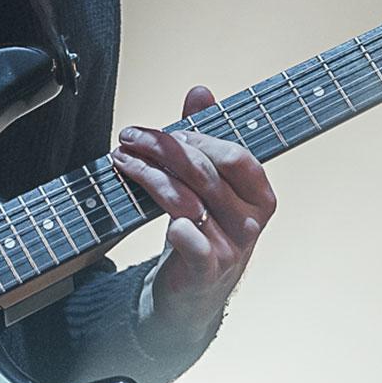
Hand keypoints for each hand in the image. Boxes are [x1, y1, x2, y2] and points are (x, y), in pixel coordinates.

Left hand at [110, 84, 276, 341]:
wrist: (196, 290)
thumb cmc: (206, 227)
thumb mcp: (209, 181)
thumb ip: (206, 135)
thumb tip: (200, 91)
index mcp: (260, 194)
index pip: (234, 156)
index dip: (197, 138)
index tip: (161, 131)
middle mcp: (250, 220)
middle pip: (205, 173)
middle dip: (162, 149)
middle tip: (129, 138)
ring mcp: (230, 246)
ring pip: (188, 200)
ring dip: (148, 175)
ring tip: (122, 160)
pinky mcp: (206, 270)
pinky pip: (192, 242)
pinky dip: (175, 225)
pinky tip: (146, 204)